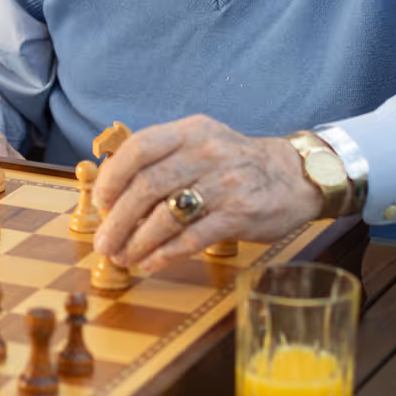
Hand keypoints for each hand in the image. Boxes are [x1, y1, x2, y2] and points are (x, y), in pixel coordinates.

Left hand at [92, 116, 319, 272]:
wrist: (294, 176)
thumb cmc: (235, 165)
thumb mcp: (201, 144)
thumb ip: (162, 160)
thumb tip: (111, 196)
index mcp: (190, 131)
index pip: (140, 147)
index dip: (113, 176)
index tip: (101, 202)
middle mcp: (206, 152)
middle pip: (148, 186)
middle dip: (119, 220)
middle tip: (105, 243)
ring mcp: (225, 183)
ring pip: (167, 215)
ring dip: (138, 242)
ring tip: (124, 258)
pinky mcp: (240, 214)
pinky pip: (192, 238)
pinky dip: (165, 254)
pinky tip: (150, 264)